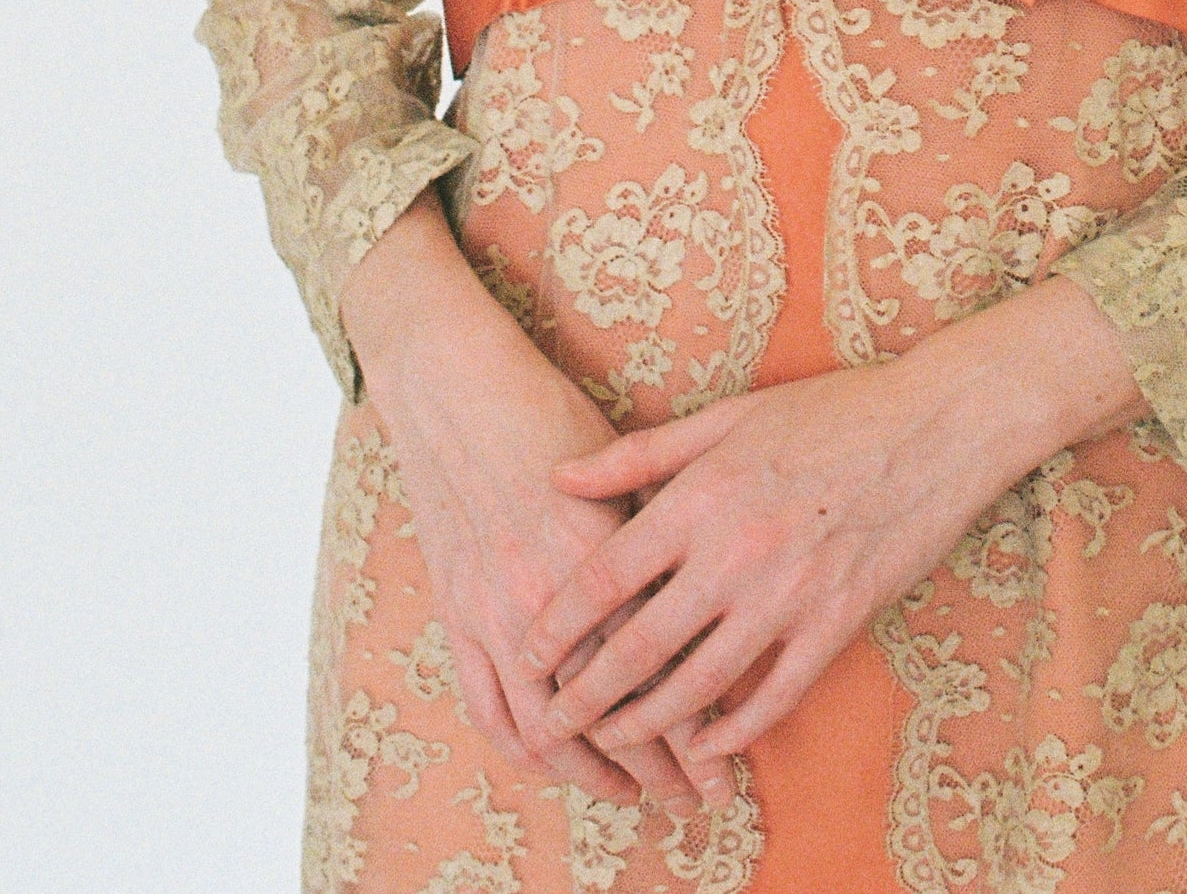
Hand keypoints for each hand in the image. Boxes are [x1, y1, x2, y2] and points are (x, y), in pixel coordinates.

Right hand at [340, 191, 731, 814]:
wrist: (456, 389)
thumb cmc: (549, 412)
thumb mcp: (624, 463)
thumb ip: (663, 528)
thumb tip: (716, 579)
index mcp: (604, 553)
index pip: (662, 665)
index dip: (699, 722)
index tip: (730, 760)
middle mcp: (549, 595)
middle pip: (612, 708)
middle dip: (659, 765)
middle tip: (697, 797)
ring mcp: (495, 610)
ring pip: (548, 724)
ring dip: (592, 771)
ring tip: (634, 796)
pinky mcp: (457, 614)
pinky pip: (489, 706)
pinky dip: (522, 747)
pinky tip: (554, 764)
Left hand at [522, 276, 1144, 766]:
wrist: (934, 426)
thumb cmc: (828, 411)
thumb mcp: (728, 417)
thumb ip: (640, 455)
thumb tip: (560, 478)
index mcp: (702, 498)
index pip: (607, 578)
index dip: (558, 625)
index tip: (526, 654)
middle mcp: (736, 553)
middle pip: (640, 647)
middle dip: (585, 696)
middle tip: (551, 725)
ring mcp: (789, 596)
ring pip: (700, 685)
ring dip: (648, 724)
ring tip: (612, 744)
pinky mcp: (836, 623)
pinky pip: (774, 696)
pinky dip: (732, 731)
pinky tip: (703, 745)